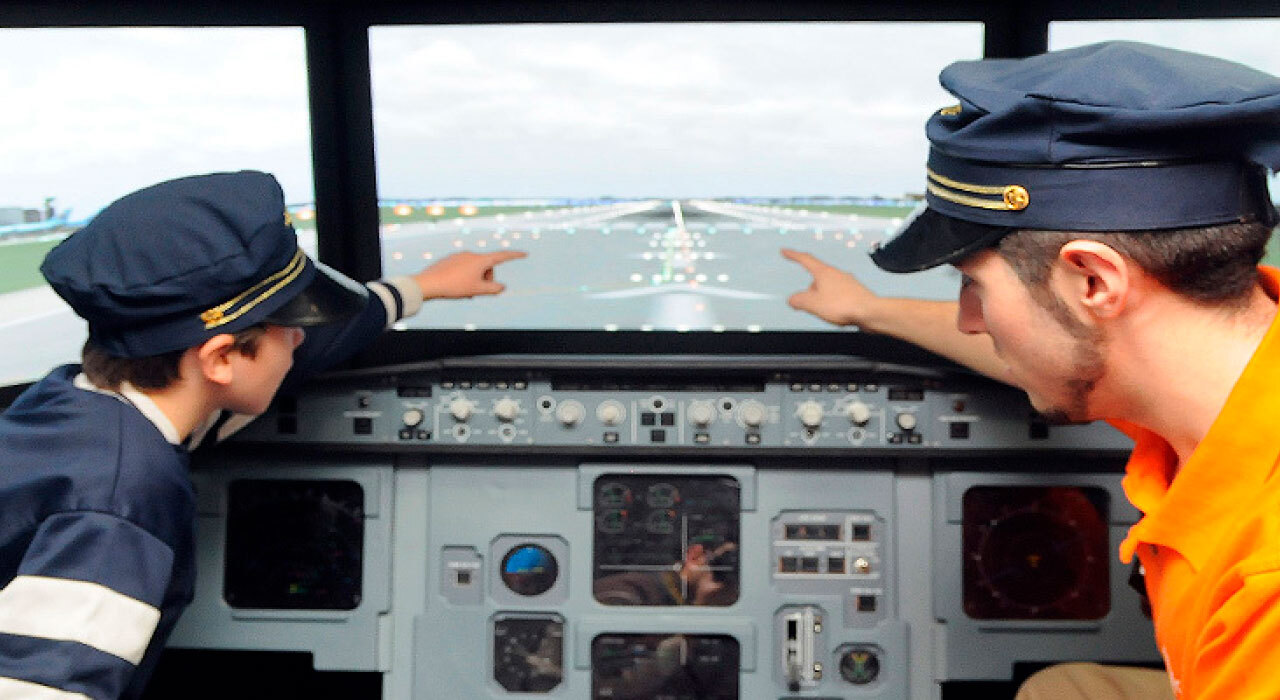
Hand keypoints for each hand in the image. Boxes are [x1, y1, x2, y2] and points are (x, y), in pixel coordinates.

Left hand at [412, 250, 526, 299]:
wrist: (429, 283)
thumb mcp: (478, 290)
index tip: (525, 254)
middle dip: (487, 279)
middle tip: (479, 292)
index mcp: (480, 260)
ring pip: (475, 269)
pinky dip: (466, 277)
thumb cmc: (455, 287)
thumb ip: (494, 289)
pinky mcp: (450, 260)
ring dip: (476, 280)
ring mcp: (459, 256)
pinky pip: (464, 268)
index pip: (502, 256)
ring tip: (467, 292)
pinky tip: (457, 287)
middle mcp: (471, 255)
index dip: (515, 255)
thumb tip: (502, 287)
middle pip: (487, 267)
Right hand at [781, 248, 880, 327]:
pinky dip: (833, 302)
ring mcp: (847, 282)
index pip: (805, 260)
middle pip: (817, 277)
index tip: (785, 251)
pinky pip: (838, 295)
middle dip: (810, 290)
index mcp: (824, 272)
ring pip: (828, 287)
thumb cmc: (843, 305)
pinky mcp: (855, 292)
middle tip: (808, 304)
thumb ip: (798, 300)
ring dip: (822, 297)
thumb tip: (792, 299)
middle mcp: (836, 274)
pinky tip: (837, 313)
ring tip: (825, 312)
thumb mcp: (812, 304)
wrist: (870, 312)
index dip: (793, 255)